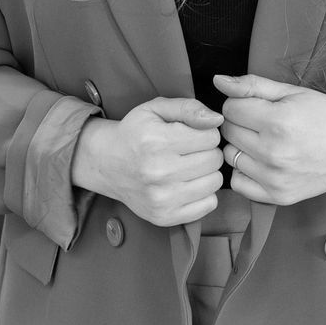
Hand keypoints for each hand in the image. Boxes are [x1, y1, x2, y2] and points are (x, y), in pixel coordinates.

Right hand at [71, 98, 223, 226]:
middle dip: (207, 151)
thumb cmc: (136, 132)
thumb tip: (218, 119)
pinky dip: (204, 193)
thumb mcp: (156, 108)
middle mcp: (158, 172)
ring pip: (215, 182)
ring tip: (189, 166)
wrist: (107, 163)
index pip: (211, 137)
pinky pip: (208, 205)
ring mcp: (161, 198)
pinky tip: (188, 184)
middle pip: (215, 159)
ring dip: (207, 172)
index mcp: (157, 141)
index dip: (205, 132)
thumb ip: (189, 107)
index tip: (192, 134)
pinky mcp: (165, 217)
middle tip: (189, 150)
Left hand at [213, 74, 325, 204]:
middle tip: (263, 122)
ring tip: (264, 140)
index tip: (257, 105)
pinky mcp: (278, 197)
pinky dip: (245, 171)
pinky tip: (262, 161)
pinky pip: (238, 183)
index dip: (241, 102)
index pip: (230, 109)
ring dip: (241, 147)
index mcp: (278, 122)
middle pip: (228, 132)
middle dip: (240, 122)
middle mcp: (274, 154)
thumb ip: (252, 85)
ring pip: (230, 157)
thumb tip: (218, 81)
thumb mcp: (292, 92)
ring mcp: (275, 179)